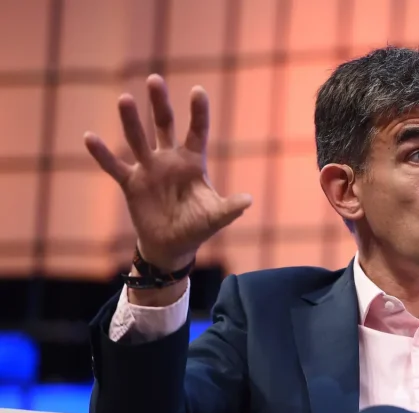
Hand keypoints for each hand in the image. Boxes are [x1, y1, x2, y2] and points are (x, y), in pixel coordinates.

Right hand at [84, 74, 251, 270]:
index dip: (198, 112)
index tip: (197, 90)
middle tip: (155, 79)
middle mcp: (170, 159)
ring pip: (138, 139)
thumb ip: (230, 208)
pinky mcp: (131, 183)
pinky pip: (113, 166)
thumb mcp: (215, 217)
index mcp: (193, 162)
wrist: (172, 245)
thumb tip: (248, 200)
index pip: (197, 131)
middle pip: (164, 125)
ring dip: (131, 120)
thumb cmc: (197, 226)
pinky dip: (102, 153)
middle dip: (160, 103)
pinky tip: (89, 137)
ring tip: (125, 99)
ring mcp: (148, 169)